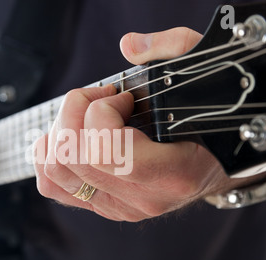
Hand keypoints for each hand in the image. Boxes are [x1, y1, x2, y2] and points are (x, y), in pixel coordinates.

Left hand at [33, 27, 245, 221]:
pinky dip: (49, 155)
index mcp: (174, 174)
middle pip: (74, 156)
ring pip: (56, 171)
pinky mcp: (103, 206)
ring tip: (86, 114)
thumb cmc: (213, 123)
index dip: (102, 110)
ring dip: (60, 129)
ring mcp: (120, 207)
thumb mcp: (208, 77)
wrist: (216, 166)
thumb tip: (129, 46)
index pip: (107, 150)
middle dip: (76, 110)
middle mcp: (143, 198)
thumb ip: (177, 50)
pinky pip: (53, 186)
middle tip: (102, 97)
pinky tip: (68, 135)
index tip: (123, 95)